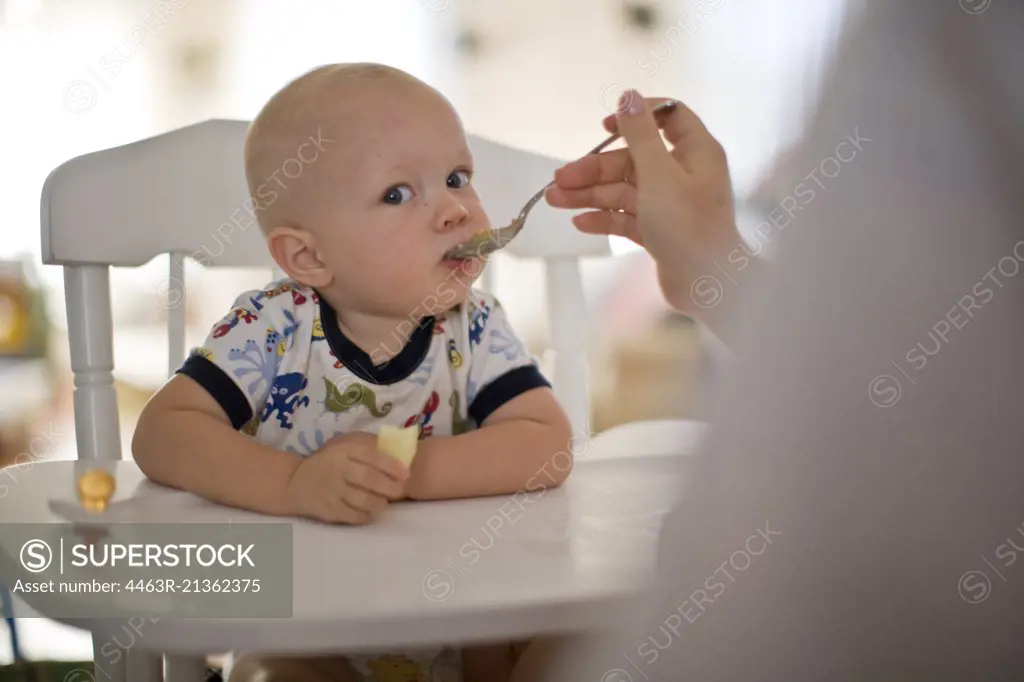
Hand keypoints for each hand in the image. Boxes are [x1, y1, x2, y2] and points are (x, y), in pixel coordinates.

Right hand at [286, 431, 409, 523]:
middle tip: (400, 491)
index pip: (372, 456)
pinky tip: (370, 512)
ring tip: (385, 502)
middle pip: (370, 479)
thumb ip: (368, 447)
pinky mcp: (329, 510)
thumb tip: (400, 451)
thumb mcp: (344, 448)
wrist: (295, 482)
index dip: (392, 466)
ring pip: (364, 500)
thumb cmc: (329, 463)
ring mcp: (332, 491)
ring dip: (380, 503)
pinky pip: (354, 516)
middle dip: (390, 486)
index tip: (406, 474)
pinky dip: (367, 515)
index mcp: (344, 451)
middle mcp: (338, 469)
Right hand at [545, 90, 740, 316]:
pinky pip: (626, 217)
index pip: (667, 118)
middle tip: (559, 179)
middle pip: (632, 160)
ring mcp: (670, 204)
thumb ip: (640, 134)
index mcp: (695, 152)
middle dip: (594, 169)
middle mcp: (683, 174)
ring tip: (555, 200)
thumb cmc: (688, 226)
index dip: (635, 118)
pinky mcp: (659, 231)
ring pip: (624, 190)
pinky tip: (580, 222)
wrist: (707, 284)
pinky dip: (604, 218)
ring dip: (590, 194)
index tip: (605, 127)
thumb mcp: (659, 173)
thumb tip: (629, 96)